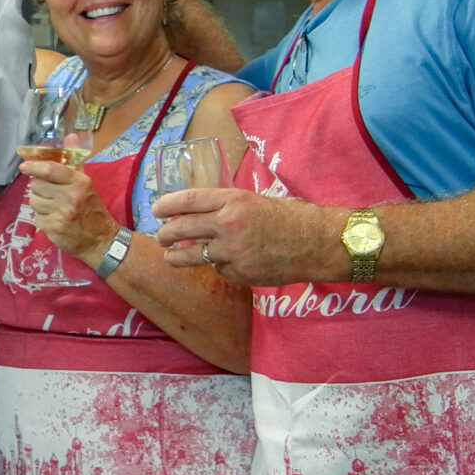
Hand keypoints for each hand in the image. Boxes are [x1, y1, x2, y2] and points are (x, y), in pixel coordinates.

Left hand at [21, 157, 120, 262]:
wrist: (101, 240)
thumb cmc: (92, 209)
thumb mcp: (86, 183)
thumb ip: (75, 160)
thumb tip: (71, 135)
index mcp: (79, 182)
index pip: (50, 169)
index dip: (34, 166)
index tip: (24, 166)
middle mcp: (70, 196)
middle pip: (36, 185)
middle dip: (40, 190)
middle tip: (51, 195)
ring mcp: (61, 213)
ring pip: (33, 201)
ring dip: (40, 205)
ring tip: (55, 209)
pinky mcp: (53, 228)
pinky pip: (37, 218)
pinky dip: (44, 220)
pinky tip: (56, 221)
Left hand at [151, 186, 345, 285]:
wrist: (319, 242)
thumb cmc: (291, 217)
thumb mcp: (255, 201)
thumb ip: (226, 206)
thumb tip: (198, 214)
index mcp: (233, 200)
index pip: (187, 200)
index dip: (166, 205)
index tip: (155, 210)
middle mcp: (229, 224)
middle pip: (182, 229)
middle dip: (166, 234)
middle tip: (161, 236)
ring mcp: (233, 252)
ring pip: (192, 256)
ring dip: (177, 257)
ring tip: (171, 257)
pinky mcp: (241, 273)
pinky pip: (219, 270)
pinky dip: (219, 267)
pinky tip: (228, 263)